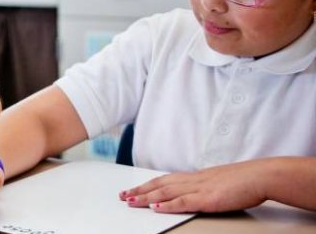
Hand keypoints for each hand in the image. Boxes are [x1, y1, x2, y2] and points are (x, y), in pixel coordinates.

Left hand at [120, 161, 266, 212]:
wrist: (261, 176)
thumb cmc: (245, 180)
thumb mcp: (219, 182)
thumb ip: (205, 186)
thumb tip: (197, 192)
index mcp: (196, 177)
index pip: (165, 180)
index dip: (147, 185)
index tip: (133, 190)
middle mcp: (193, 180)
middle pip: (160, 185)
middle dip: (139, 191)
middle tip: (122, 196)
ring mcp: (200, 189)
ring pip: (166, 193)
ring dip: (146, 197)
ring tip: (130, 201)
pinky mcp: (208, 199)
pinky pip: (184, 202)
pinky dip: (168, 205)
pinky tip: (155, 208)